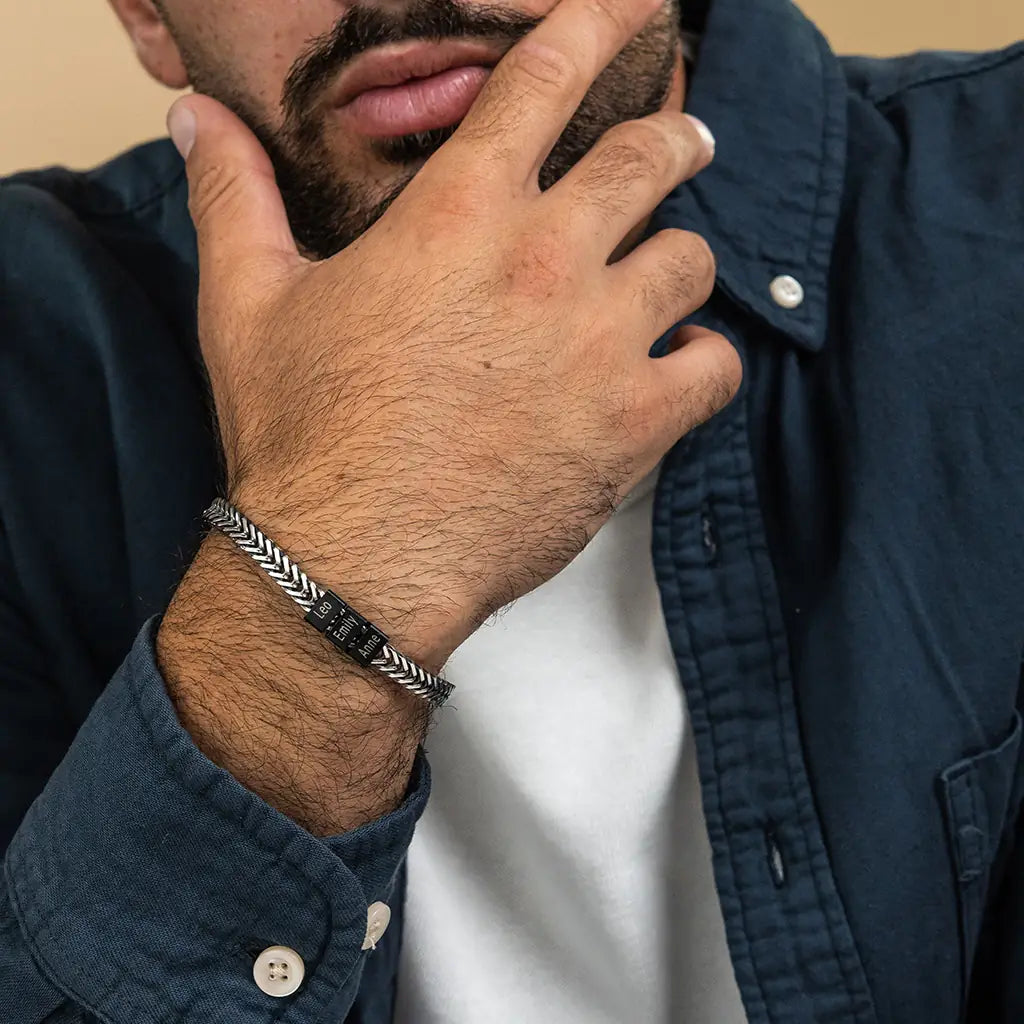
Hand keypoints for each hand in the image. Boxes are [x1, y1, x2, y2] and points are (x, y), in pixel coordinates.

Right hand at [169, 0, 740, 659]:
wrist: (350, 563)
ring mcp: (597, 342)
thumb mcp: (247, 305)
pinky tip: (679, 368)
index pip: (541, 80)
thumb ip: (231, 196)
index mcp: (454, 216)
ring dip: (682, 261)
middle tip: (683, 142)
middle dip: (673, 139)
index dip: (590, 27)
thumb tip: (198, 119)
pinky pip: (715, 367)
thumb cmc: (304, 442)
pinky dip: (704, 362)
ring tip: (666, 276)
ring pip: (691, 260)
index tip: (622, 12)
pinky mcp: (632, 425)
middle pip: (649, 157)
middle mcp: (542, 261)